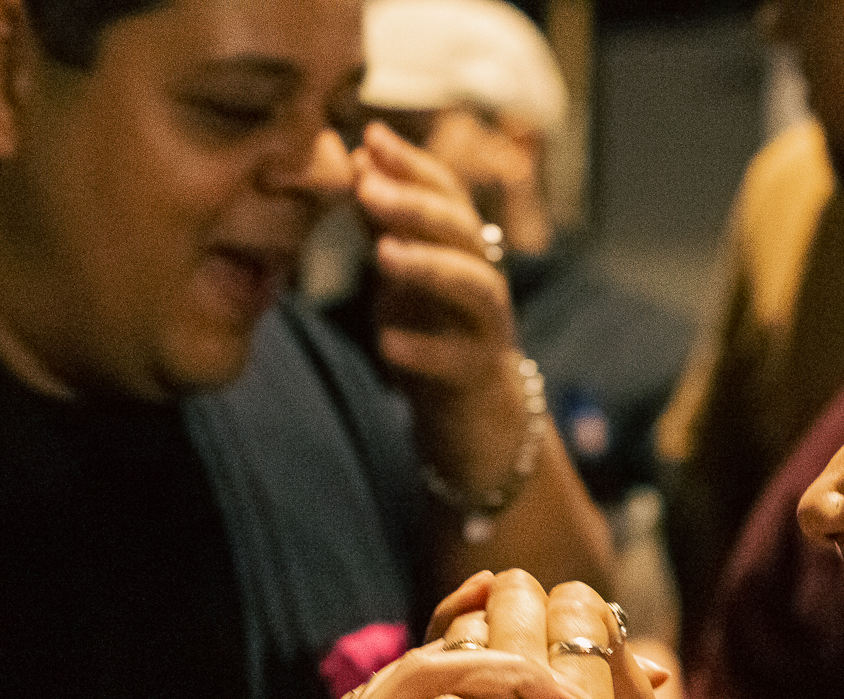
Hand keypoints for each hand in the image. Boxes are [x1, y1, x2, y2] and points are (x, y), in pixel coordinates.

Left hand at [352, 122, 530, 488]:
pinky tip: (385, 343)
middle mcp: (484, 280)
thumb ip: (386, 222)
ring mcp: (486, 329)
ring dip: (431, 266)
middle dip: (416, 206)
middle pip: (462, 231)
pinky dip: (422, 350)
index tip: (369, 136)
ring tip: (383, 255)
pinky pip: (455, 360)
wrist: (471, 418)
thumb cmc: (435, 333)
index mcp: (465, 249)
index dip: (413, 164)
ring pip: (474, 288)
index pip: (447, 194)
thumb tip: (357, 160)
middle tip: (368, 187)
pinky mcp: (477, 376)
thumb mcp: (406, 271)